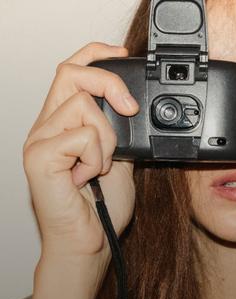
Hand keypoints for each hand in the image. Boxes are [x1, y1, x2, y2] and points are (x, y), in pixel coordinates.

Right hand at [23, 42, 138, 265]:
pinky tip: (89, 177)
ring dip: (107, 138)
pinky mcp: (39, 157)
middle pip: (71, 74)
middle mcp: (47, 127)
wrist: (90, 242)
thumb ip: (119, 133)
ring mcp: (39, 141)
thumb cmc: (100, 207)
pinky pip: (82, 137)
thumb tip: (132, 109)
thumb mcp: (119, 160)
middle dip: (109, 84)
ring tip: (102, 166)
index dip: (95, 54)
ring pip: (82, 106)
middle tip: (129, 109)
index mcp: (63, 124)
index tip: (120, 53)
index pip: (71, 71)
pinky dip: (97, 157)